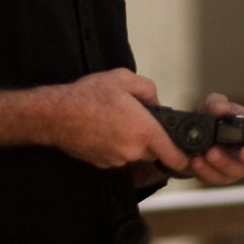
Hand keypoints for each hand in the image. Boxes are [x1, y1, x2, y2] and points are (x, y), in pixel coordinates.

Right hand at [40, 69, 187, 171]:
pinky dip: (116, 145)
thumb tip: (157, 104)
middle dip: (152, 138)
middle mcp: (133, 150)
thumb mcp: (124, 78)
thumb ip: (149, 90)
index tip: (189, 154)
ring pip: (136, 153)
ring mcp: (118, 160)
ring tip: (114, 121)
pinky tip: (103, 129)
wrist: (55, 115)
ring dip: (132, 141)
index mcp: (144, 130)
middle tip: (137, 119)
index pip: (175, 156)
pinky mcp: (104, 164)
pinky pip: (119, 156)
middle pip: (154, 150)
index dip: (185, 157)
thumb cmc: (88, 96)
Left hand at [177, 93, 243, 186]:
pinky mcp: (224, 177)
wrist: (190, 140)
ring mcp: (240, 165)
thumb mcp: (210, 106)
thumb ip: (215, 103)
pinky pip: (219, 177)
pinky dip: (207, 170)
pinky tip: (198, 161)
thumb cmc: (211, 120)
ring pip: (240, 170)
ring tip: (210, 153)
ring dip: (225, 162)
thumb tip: (221, 109)